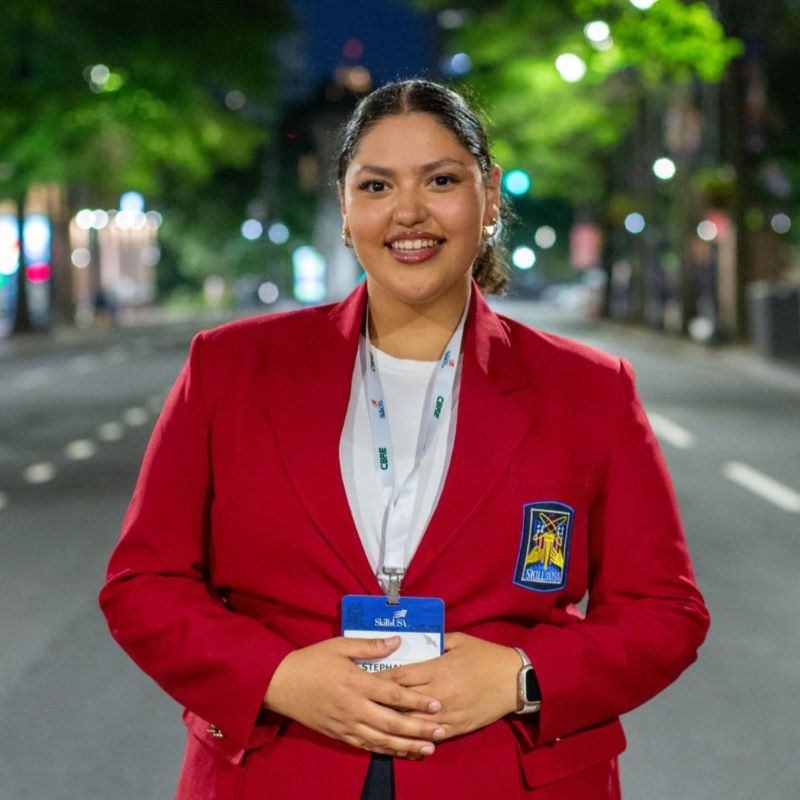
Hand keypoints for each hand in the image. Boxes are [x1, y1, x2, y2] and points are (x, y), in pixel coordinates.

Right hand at [264, 636, 445, 757]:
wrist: (281, 683)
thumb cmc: (312, 660)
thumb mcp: (340, 645)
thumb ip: (370, 646)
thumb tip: (397, 642)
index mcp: (356, 682)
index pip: (393, 694)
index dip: (416, 700)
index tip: (437, 704)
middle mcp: (353, 707)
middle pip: (392, 722)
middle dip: (419, 729)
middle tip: (442, 732)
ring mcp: (346, 724)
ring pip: (381, 740)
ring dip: (407, 745)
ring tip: (428, 749)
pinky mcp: (339, 734)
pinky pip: (366, 746)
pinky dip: (385, 751)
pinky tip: (401, 752)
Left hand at [377, 632, 520, 739]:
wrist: (514, 680)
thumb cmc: (485, 656)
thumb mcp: (459, 640)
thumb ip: (436, 641)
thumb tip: (416, 640)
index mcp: (436, 669)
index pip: (399, 676)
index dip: (379, 679)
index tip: (363, 678)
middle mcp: (438, 693)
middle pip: (401, 701)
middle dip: (380, 701)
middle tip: (363, 700)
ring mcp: (447, 713)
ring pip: (412, 722)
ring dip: (394, 722)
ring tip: (377, 720)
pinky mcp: (457, 728)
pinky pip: (431, 735)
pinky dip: (415, 737)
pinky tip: (403, 737)